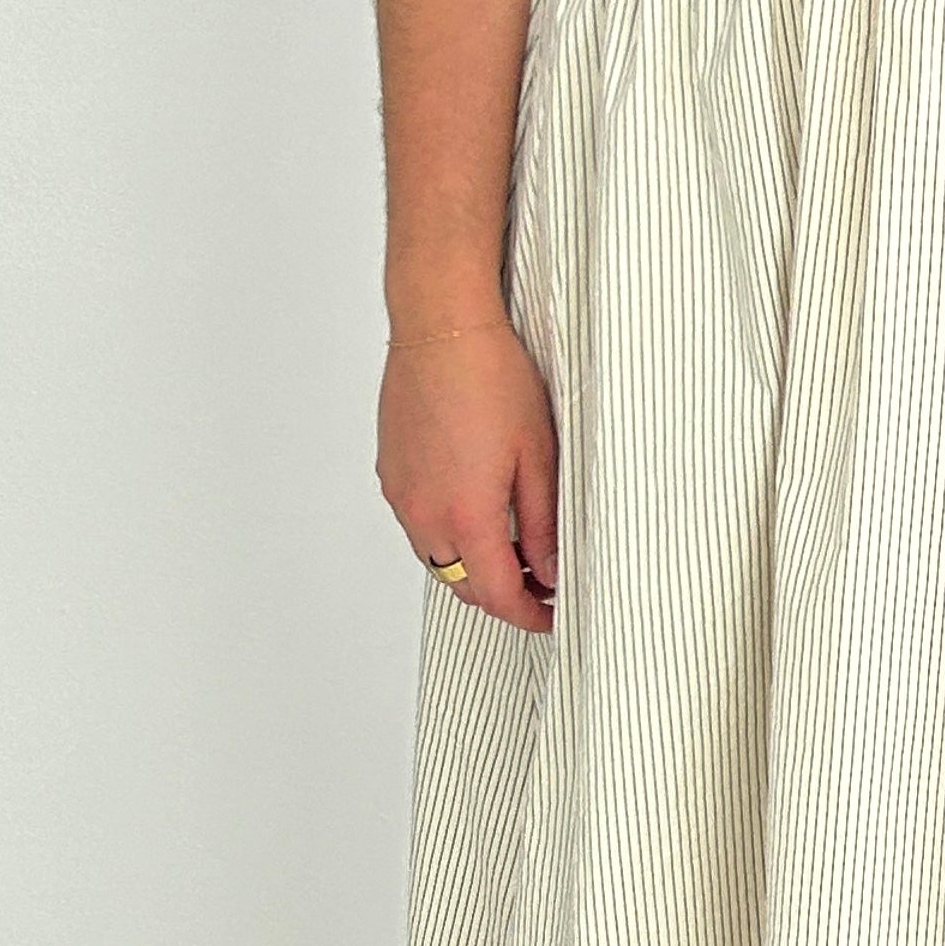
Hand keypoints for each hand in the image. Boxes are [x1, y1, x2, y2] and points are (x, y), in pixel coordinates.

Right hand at [376, 319, 559, 632]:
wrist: (441, 329)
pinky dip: (450, 537)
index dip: (529, 615)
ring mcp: (402, 495)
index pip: (497, 594)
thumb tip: (551, 570)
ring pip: (438, 559)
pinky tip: (480, 513)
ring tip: (518, 550)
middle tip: (543, 586)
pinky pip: (420, 527)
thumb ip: (544, 523)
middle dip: (504, 596)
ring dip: (475, 567)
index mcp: (466, 515)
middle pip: (463, 585)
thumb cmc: (493, 380)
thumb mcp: (539, 457)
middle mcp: (424, 514)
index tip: (553, 616)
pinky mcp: (391, 474)